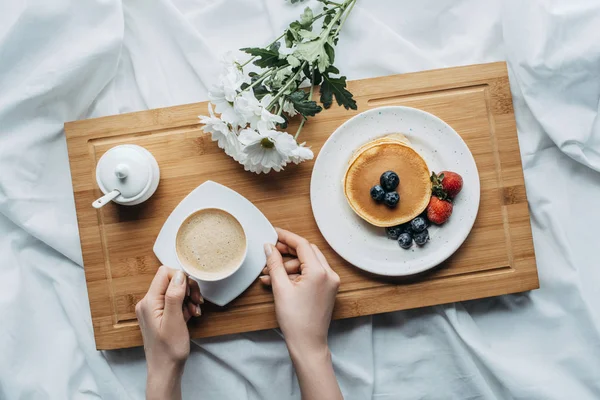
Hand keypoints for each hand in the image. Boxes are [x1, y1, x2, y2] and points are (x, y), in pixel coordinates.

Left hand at [135, 266, 203, 399]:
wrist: (165, 369)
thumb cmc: (169, 349)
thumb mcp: (175, 320)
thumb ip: (175, 295)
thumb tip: (180, 274)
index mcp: (149, 302)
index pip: (165, 273)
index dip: (181, 279)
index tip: (191, 292)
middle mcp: (148, 303)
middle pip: (170, 281)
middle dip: (187, 289)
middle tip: (197, 302)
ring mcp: (152, 309)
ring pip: (174, 291)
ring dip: (188, 298)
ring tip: (195, 311)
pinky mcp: (159, 315)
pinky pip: (173, 302)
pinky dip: (184, 306)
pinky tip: (190, 315)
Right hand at [261, 228, 342, 399]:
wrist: (307, 343)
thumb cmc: (295, 320)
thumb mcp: (280, 288)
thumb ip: (274, 264)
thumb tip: (268, 247)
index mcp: (319, 272)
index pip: (302, 245)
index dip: (286, 237)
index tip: (273, 233)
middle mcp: (329, 274)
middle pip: (307, 251)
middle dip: (287, 251)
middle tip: (270, 252)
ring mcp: (331, 282)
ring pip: (309, 262)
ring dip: (289, 265)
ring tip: (269, 274)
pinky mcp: (329, 289)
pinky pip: (312, 273)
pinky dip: (296, 274)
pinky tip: (278, 280)